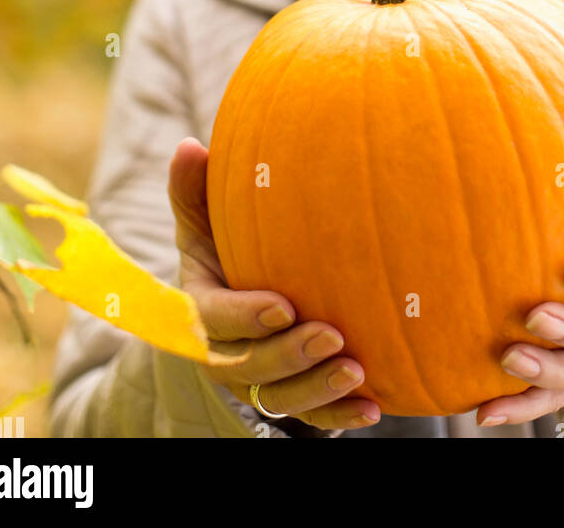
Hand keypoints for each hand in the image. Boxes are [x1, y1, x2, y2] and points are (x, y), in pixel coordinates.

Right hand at [168, 137, 380, 432]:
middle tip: (333, 335)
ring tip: (357, 371)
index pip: (215, 321)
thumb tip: (189, 146)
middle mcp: (226, 354)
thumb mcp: (204, 222)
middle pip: (249, 368)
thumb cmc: (225, 249)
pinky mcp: (291, 398)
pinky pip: (313, 418)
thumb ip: (194, 191)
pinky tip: (374, 405)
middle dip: (290, 356)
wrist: (243, 297)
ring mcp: (259, 381)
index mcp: (202, 310)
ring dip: (318, 390)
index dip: (245, 318)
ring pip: (282, 400)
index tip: (282, 305)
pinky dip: (340, 416)